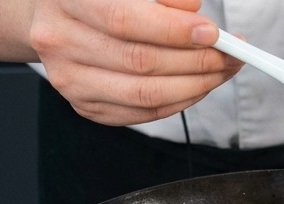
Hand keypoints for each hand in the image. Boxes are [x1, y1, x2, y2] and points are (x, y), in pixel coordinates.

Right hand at [29, 0, 240, 125]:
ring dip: (194, 86)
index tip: (212, 33)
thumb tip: (194, 14)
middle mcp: (61, 41)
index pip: (125, 20)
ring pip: (144, 94)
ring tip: (220, 71)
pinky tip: (197, 87)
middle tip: (229, 55)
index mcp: (68, 0)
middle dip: (196, 61)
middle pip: (139, 62)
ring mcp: (70, 80)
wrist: (54, 17)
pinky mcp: (84, 105)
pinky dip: (178, 102)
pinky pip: (141, 113)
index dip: (173, 30)